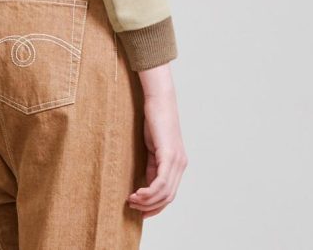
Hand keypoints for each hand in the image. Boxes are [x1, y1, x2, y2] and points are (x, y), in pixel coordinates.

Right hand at [128, 63, 187, 218]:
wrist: (159, 100)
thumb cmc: (154, 120)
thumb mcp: (152, 148)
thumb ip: (152, 166)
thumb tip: (147, 184)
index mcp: (177, 164)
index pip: (169, 194)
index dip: (155, 206)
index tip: (140, 212)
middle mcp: (180, 165)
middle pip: (168, 197)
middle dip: (150, 207)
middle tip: (132, 207)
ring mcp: (177, 161)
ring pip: (164, 193)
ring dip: (147, 201)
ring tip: (131, 200)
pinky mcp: (169, 155)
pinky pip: (161, 182)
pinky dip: (149, 191)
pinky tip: (137, 193)